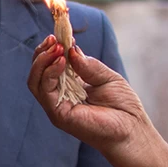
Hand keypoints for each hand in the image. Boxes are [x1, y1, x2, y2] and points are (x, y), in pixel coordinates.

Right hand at [28, 37, 151, 156]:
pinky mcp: (58, 115)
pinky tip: (61, 62)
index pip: (50, 65)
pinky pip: (45, 91)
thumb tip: (71, 49)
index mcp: (69, 86)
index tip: (58, 35)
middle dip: (42, 53)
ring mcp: (56, 106)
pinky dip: (50, 73)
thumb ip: (88, 65)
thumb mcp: (107, 77)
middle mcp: (59, 96)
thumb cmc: (123, 107)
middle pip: (37, 72)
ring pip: (35, 81)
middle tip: (54, 39)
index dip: (50, 49)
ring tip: (56, 48)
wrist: (132, 131)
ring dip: (42, 61)